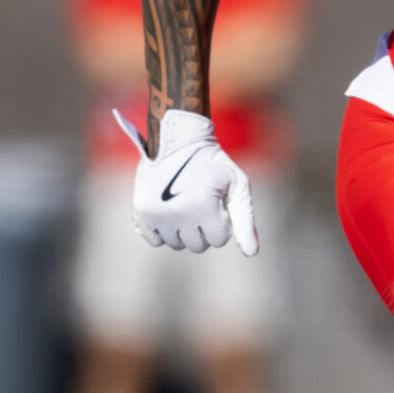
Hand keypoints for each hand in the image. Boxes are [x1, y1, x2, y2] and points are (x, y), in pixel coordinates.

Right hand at [127, 109, 256, 255]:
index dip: (221, 221)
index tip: (217, 203)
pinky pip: (154, 240)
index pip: (219, 239)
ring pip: (176, 244)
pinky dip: (162, 231)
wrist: (178, 139)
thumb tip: (251, 253)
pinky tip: (169, 212)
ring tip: (185, 205)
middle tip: (201, 204)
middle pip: (197, 245)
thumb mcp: (237, 184)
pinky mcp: (141, 211)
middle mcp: (178, 213)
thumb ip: (245, 219)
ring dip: (183, 231)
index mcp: (204, 206)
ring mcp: (157, 213)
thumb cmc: (213, 163)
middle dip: (203, 228)